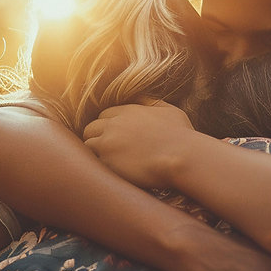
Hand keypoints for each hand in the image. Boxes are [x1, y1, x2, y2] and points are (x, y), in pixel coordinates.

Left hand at [82, 102, 199, 187]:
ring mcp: (108, 143)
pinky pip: (94, 162)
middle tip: (107, 150)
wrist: (182, 157)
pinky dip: (100, 166)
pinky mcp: (108, 162)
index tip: (115, 137)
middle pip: (91, 128)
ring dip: (96, 153)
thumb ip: (152, 102)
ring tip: (108, 162)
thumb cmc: (182, 136)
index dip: (108, 125)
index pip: (105, 114)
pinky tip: (111, 171)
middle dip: (96, 137)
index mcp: (128, 111)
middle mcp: (114, 124)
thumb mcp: (170, 111)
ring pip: (88, 144)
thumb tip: (141, 99)